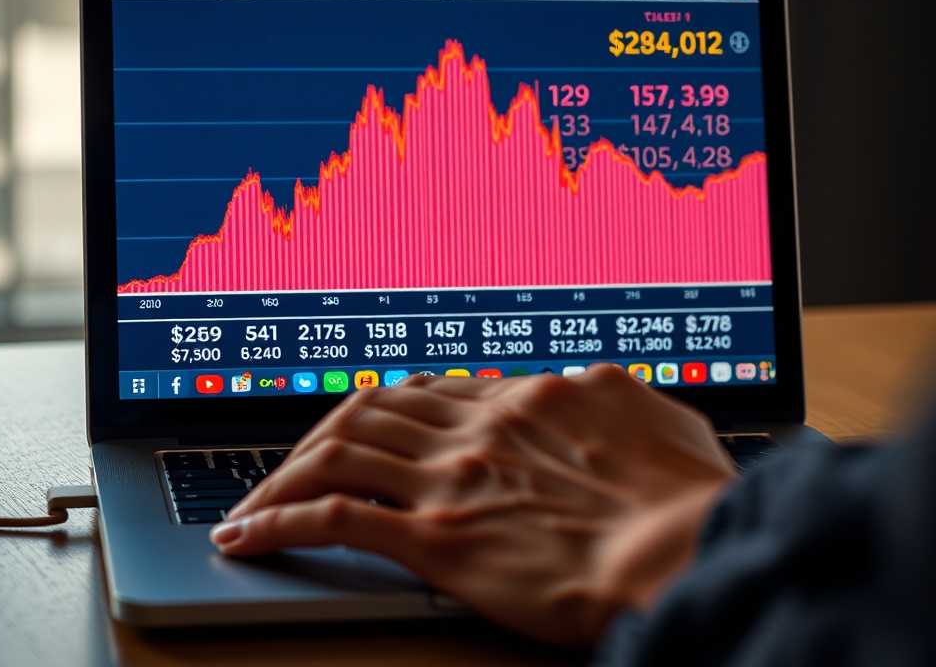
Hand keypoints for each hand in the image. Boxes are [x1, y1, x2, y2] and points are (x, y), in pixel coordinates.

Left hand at [210, 365, 735, 646]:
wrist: (686, 551)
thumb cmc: (686, 497)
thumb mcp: (658, 417)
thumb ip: (609, 393)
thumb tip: (586, 384)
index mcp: (526, 397)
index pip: (430, 389)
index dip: (386, 408)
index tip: (367, 428)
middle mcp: (476, 428)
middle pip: (369, 410)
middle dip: (321, 432)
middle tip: (297, 458)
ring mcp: (450, 480)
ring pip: (337, 452)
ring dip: (283, 473)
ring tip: (253, 496)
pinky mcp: (435, 540)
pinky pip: (331, 520)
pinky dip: (278, 522)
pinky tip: (249, 533)